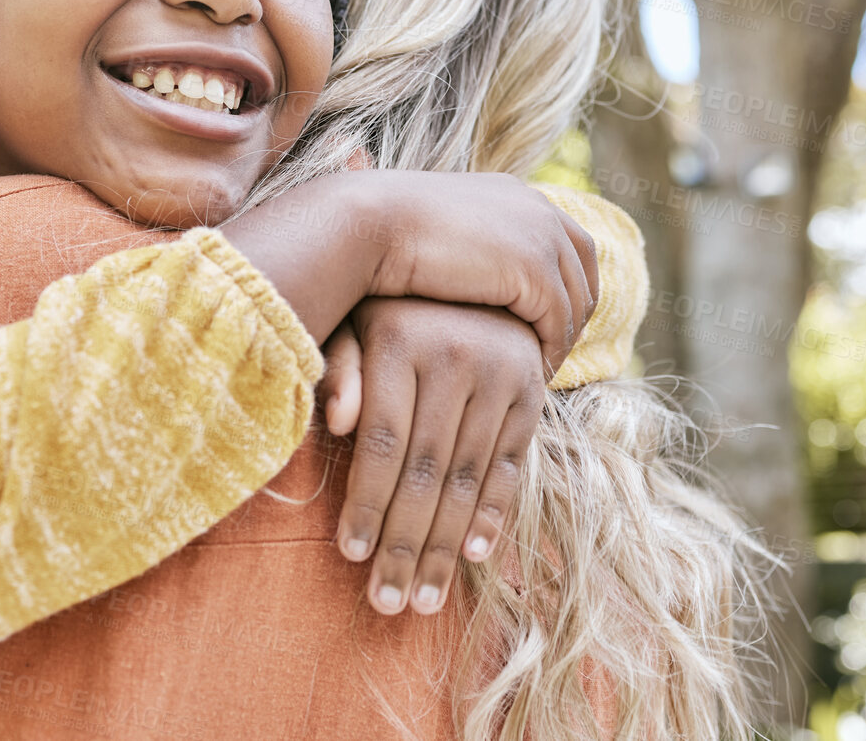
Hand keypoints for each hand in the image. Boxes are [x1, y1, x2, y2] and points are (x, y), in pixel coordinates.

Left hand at [317, 297, 546, 615]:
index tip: (349, 554)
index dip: (366, 502)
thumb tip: (335, 424)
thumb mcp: (349, 321)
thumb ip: (338, 367)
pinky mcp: (530, 388)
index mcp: (399, 339)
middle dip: (406, 544)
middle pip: (425, 470)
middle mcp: (454, 355)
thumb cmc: (385, 304)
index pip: (382, 442)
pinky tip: (472, 555)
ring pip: (467, 477)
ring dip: (447, 546)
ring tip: (425, 600)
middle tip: (389, 603)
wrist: (466, 263)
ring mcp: (499, 373)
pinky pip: (510, 461)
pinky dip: (492, 511)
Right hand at [361, 171, 599, 371]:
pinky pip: (558, 324)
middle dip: (574, 311)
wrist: (367, 225)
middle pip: (582, 269)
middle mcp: (536, 208)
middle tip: (551, 351)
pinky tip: (530, 375)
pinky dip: (550, 352)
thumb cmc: (380, 232)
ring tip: (539, 371)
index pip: (566, 240)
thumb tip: (466, 267)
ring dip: (561, 339)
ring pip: (575, 301)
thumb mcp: (434, 229)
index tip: (547, 320)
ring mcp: (541, 238)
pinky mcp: (534, 272)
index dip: (565, 282)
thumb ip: (463, 242)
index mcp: (513, 193)